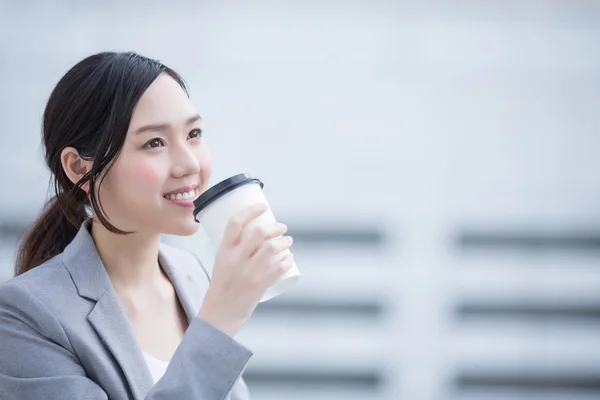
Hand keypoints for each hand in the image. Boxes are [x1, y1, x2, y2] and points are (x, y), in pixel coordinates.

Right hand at [197, 203, 293, 335]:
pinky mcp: (258, 285)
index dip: (251, 210)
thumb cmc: (222, 288)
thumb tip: (258, 237)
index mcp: (223, 251)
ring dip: (284, 242)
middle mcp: (235, 259)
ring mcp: (248, 272)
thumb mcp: (221, 264)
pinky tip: (290, 258)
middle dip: (275, 227)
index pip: (235, 222)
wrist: (220, 314)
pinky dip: (287, 260)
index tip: (263, 207)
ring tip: (288, 242)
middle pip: (259, 232)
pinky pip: (278, 268)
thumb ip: (235, 250)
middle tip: (282, 228)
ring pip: (271, 248)